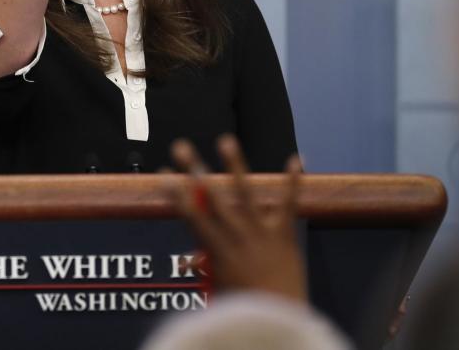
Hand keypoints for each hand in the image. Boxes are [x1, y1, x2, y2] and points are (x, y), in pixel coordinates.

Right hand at [166, 135, 306, 302]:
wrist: (278, 320)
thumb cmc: (245, 307)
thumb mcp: (218, 287)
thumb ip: (207, 268)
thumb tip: (190, 262)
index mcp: (216, 249)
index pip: (190, 214)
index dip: (175, 192)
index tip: (163, 172)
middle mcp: (235, 235)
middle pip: (211, 196)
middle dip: (194, 168)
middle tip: (181, 145)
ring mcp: (261, 232)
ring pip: (246, 192)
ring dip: (235, 163)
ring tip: (225, 139)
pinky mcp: (284, 234)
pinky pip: (289, 204)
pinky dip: (292, 181)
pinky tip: (295, 158)